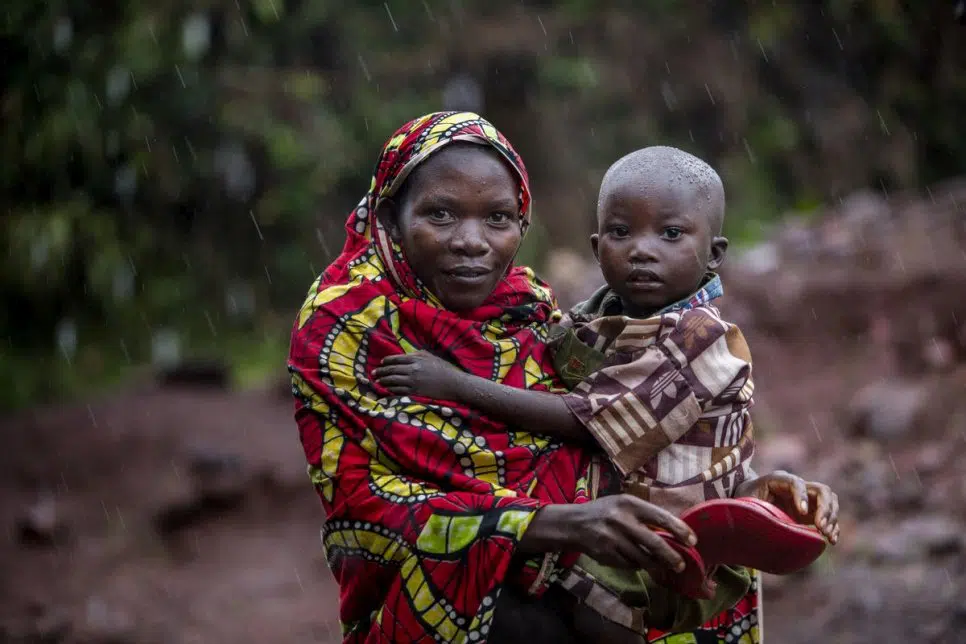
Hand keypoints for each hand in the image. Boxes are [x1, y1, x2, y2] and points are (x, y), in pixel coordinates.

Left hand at [373, 351, 463, 399]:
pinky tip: (387, 390)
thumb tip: (406, 355)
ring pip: (393, 381)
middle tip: (374, 373)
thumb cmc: (444, 369)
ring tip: (377, 382)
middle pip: (392, 370)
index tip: (381, 362)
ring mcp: (413, 381)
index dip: (387, 361)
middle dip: (381, 371)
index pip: (397, 359)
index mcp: (416, 359)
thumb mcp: (431, 356)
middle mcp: (412, 369)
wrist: (454, 383)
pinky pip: (399, 391)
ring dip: (384, 381)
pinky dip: (391, 390)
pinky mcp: (415, 392)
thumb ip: (418, 354)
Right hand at [523, 494, 697, 572]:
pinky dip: (637, 566)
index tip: (692, 541)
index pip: (660, 517)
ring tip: (665, 569)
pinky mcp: (606, 554)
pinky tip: (640, 564)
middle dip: (672, 556)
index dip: (679, 530)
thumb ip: (645, 515)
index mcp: (629, 503)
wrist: (573, 523)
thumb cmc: (605, 512)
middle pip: (654, 542)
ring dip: (657, 566)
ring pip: (643, 558)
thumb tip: (674, 531)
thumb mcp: (623, 504)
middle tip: (682, 564)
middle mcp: (621, 520)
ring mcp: (612, 539)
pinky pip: (629, 565)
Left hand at [735, 470, 839, 543]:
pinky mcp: (811, 512)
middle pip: (821, 490)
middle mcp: (796, 487)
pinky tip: (831, 540)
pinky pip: (829, 515)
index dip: (801, 496)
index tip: (801, 513)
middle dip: (825, 508)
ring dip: (832, 518)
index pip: (796, 483)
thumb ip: (755, 508)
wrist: (747, 502)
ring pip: (830, 500)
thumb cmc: (744, 501)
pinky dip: (833, 527)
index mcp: (778, 480)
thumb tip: (765, 522)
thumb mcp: (745, 502)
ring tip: (826, 535)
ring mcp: (806, 498)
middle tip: (820, 527)